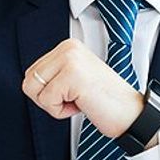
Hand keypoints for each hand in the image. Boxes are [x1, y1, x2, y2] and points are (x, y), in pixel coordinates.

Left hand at [23, 39, 143, 137]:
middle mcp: (68, 47)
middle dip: (48, 99)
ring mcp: (70, 59)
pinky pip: (46, 101)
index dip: (48, 93)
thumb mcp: (75, 78)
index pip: (31, 73)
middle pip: (29, 81)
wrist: (131, 114)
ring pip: (33, 90)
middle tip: (76, 99)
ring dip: (54, 105)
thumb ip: (54, 74)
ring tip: (79, 100)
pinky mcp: (72, 75)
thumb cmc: (104, 101)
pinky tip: (83, 104)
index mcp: (68, 46)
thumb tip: (28, 80)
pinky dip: (62, 112)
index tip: (74, 93)